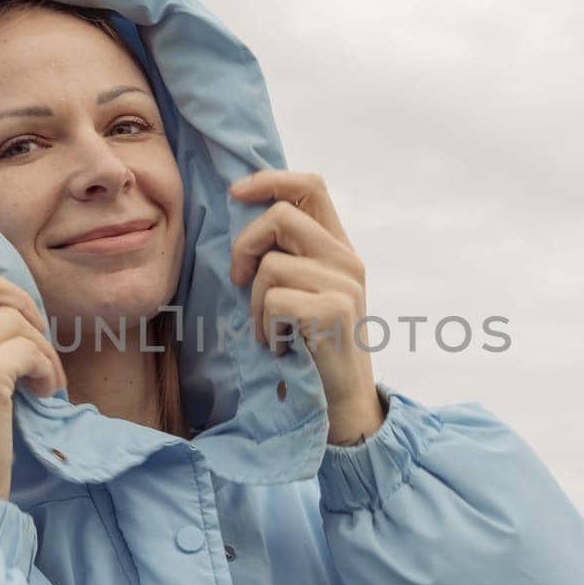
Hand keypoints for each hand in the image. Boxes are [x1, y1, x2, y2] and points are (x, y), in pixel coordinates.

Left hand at [229, 170, 383, 444]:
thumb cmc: (310, 348)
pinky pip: (274, 299)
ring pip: (270, 266)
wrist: (341, 404)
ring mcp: (345, 285)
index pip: (310, 186)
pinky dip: (265, 327)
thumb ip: (288, 254)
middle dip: (245, 248)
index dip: (269, 180)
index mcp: (339, 248)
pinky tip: (281, 346)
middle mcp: (347, 260)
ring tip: (272, 329)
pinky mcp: (335, 311)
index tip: (236, 193)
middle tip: (241, 282)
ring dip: (255, 303)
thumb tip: (242, 212)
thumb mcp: (304, 292)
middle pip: (280, 216)